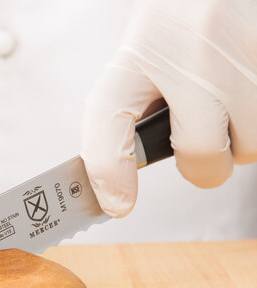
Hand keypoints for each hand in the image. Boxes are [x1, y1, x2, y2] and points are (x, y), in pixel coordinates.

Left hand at [81, 0, 256, 216]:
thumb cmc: (179, 21)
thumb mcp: (143, 56)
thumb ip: (128, 115)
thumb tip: (120, 188)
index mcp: (140, 53)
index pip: (108, 119)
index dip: (109, 171)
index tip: (117, 203)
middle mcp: (191, 53)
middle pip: (203, 156)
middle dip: (204, 162)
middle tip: (199, 136)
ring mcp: (243, 52)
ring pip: (251, 147)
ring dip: (241, 138)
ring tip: (228, 102)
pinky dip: (255, 118)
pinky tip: (244, 89)